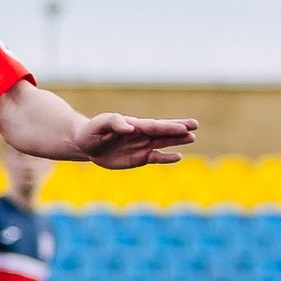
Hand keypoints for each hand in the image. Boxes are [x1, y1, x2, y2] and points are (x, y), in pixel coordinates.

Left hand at [75, 113, 197, 169]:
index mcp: (134, 125)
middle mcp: (141, 134)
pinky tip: (178, 157)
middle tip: (195, 125)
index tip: (183, 126)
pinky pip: (155, 158)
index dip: (168, 127)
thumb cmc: (92, 131)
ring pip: (163, 143)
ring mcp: (142, 146)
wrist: (86, 145)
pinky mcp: (139, 158)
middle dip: (178, 128)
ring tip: (192, 137)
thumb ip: (114, 123)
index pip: (154, 126)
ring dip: (177, 141)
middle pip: (163, 131)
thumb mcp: (99, 124)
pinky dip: (166, 158)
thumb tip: (131, 127)